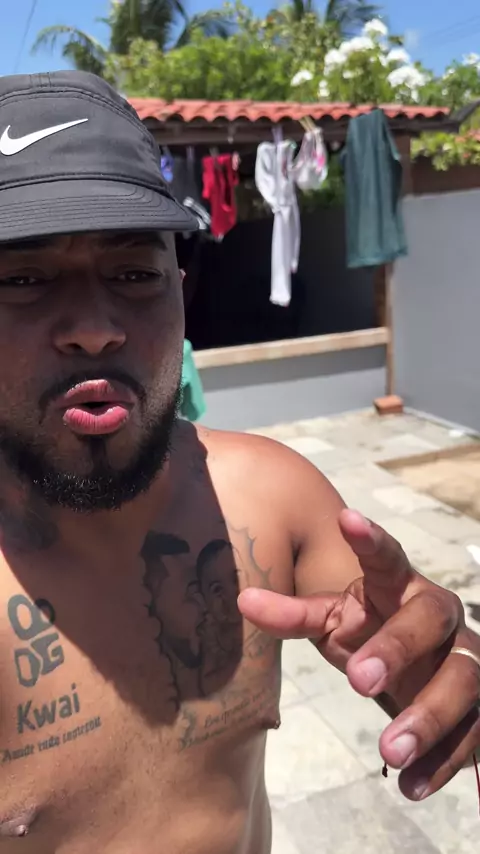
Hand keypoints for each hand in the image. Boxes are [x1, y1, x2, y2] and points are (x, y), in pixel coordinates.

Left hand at [238, 509, 479, 801]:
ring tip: (388, 750)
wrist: (422, 668)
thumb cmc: (371, 633)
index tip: (345, 518)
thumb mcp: (334, 622)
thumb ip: (294, 614)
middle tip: (358, 683)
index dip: (371, 540)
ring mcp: (467, 657)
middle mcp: (439, 614)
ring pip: (463, 679)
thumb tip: (243, 600)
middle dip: (398, 649)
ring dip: (428, 716)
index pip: (389, 557)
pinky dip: (444, 761)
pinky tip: (412, 785)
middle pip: (431, 618)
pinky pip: (474, 732)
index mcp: (399, 586)